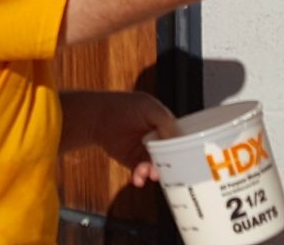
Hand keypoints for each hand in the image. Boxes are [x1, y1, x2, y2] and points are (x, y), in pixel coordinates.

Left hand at [63, 91, 178, 187]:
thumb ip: (165, 121)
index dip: (184, 149)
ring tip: (148, 173)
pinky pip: (141, 173)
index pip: (180, 139)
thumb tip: (176, 139)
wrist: (96, 117)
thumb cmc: (123, 106)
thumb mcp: (149, 107)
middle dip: (170, 165)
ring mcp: (146, 152)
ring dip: (154, 172)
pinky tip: (138, 178)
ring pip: (157, 167)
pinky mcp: (133, 161)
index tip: (186, 158)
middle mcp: (158, 140)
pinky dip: (141, 176)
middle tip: (167, 168)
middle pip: (171, 157)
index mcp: (165, 126)